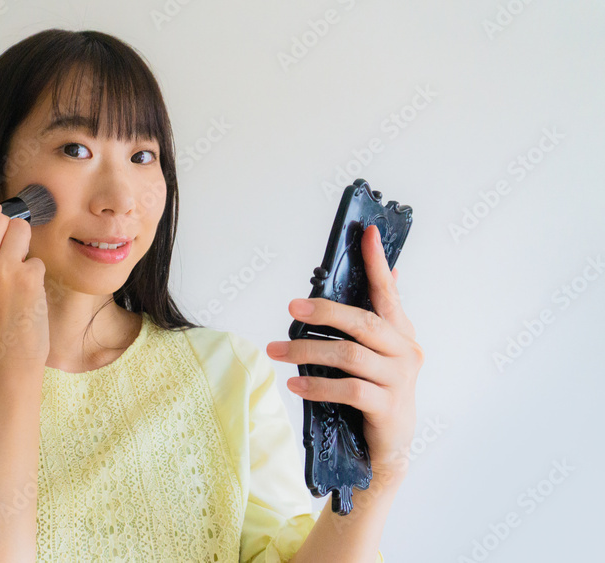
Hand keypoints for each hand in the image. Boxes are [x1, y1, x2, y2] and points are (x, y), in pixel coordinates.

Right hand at [0, 202, 49, 377]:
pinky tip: (28, 295)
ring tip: (19, 270)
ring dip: (24, 245)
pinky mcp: (27, 280)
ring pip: (19, 229)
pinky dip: (36, 273)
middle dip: (7, 228)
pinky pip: (36, 258)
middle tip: (11, 248)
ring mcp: (0, 273)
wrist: (6, 363)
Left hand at [266, 225, 423, 478]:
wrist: (388, 449)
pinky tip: (296, 385)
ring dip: (307, 351)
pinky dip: (318, 386)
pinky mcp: (388, 407)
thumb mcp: (377, 356)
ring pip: (349, 356)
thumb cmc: (377, 394)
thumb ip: (374, 320)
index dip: (376, 262)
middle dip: (325, 312)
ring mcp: (399, 380)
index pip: (387, 292)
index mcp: (400, 333)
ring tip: (277, 351)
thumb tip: (387, 275)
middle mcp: (405, 352)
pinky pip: (349, 390)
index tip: (365, 234)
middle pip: (363, 323)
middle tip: (291, 308)